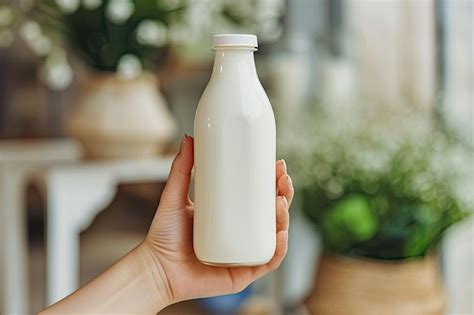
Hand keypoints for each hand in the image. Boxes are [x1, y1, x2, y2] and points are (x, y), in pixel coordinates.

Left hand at [142, 135, 293, 304]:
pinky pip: (269, 261)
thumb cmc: (164, 236)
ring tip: (280, 200)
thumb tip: (189, 138)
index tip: (277, 164)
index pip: (259, 197)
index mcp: (232, 218)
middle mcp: (242, 235)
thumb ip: (181, 168)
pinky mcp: (244, 273)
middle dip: (284, 194)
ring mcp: (245, 254)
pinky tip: (281, 233)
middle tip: (282, 178)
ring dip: (285, 217)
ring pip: (275, 235)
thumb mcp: (175, 196)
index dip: (273, 182)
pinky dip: (279, 248)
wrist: (155, 269)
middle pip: (272, 214)